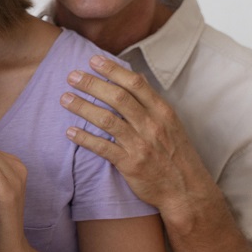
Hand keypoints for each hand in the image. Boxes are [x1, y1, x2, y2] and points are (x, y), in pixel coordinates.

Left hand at [60, 55, 217, 212]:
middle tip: (72, 76)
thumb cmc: (176, 155)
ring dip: (82, 107)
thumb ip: (150, 102)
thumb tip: (132, 77)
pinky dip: (84, 139)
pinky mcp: (131, 164)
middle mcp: (152, 125)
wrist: (187, 191)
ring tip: (65, 99)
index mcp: (162, 112)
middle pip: (117, 97)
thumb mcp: (171, 124)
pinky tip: (69, 132)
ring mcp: (141, 145)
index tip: (93, 60)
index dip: (112, 70)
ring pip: (107, 120)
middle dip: (92, 84)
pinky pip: (102, 148)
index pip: (135, 83)